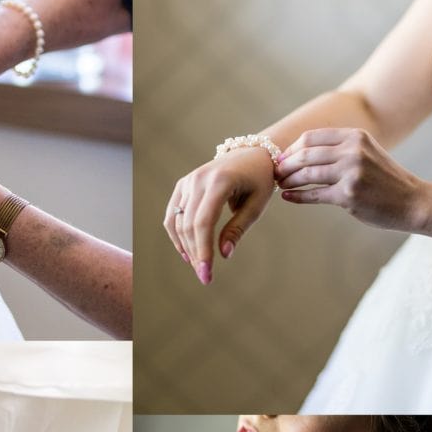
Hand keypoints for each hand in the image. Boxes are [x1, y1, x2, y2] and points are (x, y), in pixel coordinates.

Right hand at [164, 147, 275, 284]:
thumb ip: (238, 228)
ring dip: (185, 247)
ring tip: (198, 266)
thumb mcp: (256, 205)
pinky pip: (173, 213)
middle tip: (205, 277)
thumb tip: (223, 254)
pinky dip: (176, 234)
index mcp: (220, 182)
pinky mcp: (183, 185)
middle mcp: (198, 179)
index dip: (202, 251)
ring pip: (177, 221)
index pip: (203, 222)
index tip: (207, 275)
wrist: (251, 154)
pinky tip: (186, 252)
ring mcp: (188, 181)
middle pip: (188, 225)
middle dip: (195, 254)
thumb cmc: (259, 180)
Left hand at [276, 129, 425, 230]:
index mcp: (355, 136)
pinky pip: (314, 195)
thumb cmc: (385, 179)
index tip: (282, 159)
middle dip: (285, 165)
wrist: (414, 201)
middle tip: (276, 173)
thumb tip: (299, 152)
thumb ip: (339, 147)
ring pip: (307, 175)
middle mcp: (353, 151)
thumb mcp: (366, 151)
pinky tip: (288, 198)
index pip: (311, 138)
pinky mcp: (349, 195)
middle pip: (305, 155)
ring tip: (280, 185)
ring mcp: (351, 173)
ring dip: (289, 180)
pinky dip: (297, 197)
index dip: (292, 149)